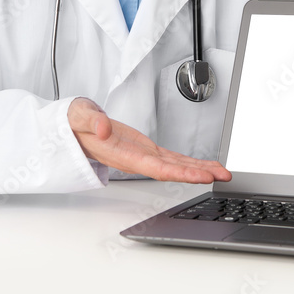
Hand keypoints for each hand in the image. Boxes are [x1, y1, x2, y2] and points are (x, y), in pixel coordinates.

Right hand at [67, 98, 231, 183]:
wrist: (70, 130)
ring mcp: (143, 156)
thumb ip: (92, 121)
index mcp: (123, 154)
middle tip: (224, 176)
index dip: (180, 173)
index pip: (157, 168)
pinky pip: (171, 158)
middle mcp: (136, 159)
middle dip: (198, 174)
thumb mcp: (79, 116)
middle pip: (172, 170)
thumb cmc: (73, 125)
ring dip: (199, 170)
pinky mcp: (145, 150)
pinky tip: (203, 165)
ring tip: (222, 173)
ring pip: (175, 165)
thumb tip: (104, 127)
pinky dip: (189, 161)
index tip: (202, 176)